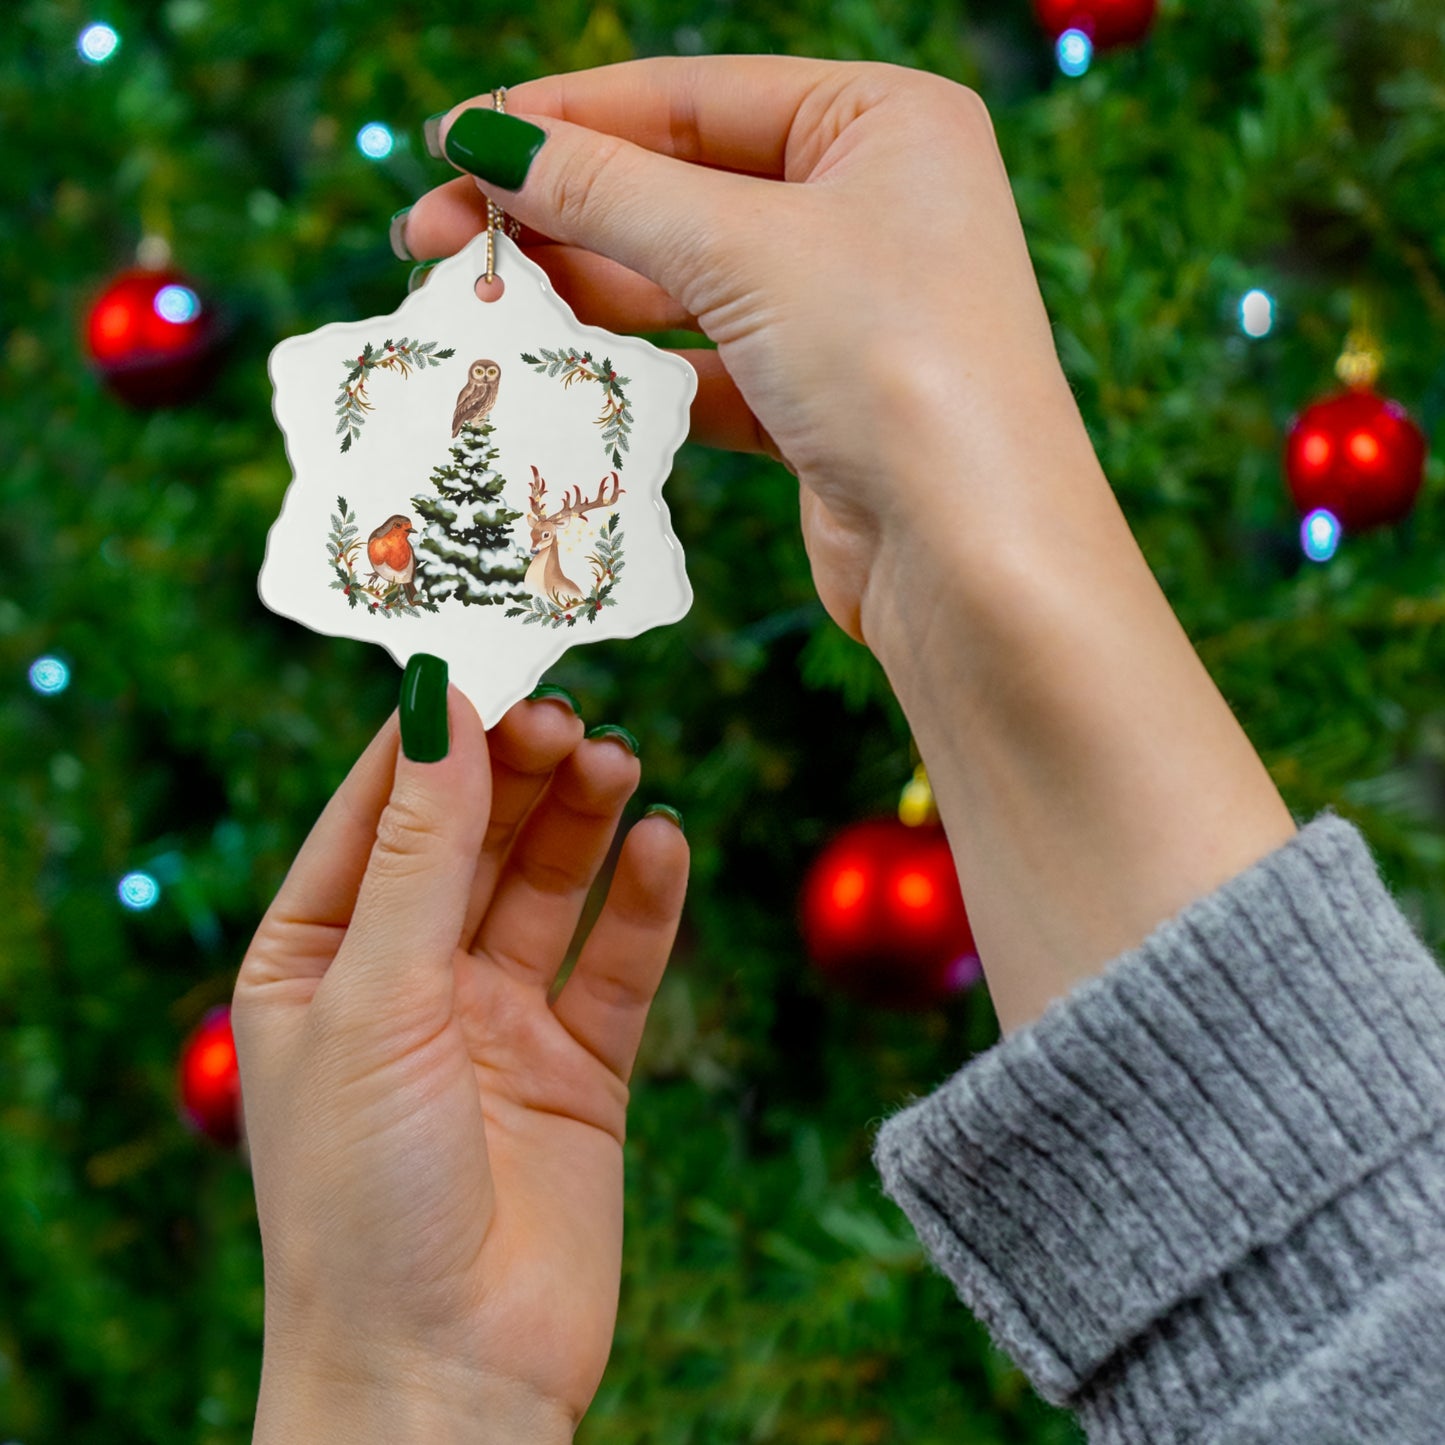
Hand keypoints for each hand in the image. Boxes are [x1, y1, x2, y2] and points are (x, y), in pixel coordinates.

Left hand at [232, 687, 687, 1440]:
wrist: (445, 1378)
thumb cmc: (362, 1197)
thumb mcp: (376, 999)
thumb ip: (420, 852)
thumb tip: (440, 705)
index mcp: (319, 959)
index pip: (377, 811)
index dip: (432, 735)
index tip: (488, 656)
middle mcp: (408, 980)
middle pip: (473, 838)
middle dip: (518, 771)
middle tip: (569, 712)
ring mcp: (497, 1022)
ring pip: (548, 886)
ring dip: (583, 820)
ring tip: (619, 761)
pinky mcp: (579, 1067)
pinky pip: (617, 963)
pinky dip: (644, 902)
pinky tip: (664, 844)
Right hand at [402, 57, 1095, 642]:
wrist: (974, 559)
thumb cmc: (895, 365)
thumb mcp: (743, 250)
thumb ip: (609, 190)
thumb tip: (487, 141)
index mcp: (882, 122)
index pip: (691, 97)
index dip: (563, 118)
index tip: (452, 141)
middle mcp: (871, 205)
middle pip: (678, 188)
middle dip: (556, 212)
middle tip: (433, 237)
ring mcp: (846, 309)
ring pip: (684, 282)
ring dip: (582, 293)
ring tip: (476, 305)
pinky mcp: (819, 402)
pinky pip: (705, 364)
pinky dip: (635, 370)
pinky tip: (558, 373)